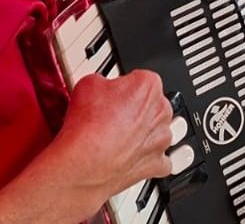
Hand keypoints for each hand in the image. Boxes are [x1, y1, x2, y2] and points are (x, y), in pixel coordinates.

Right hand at [47, 71, 173, 210]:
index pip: (140, 80)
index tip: (113, 94)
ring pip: (156, 131)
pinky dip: (145, 158)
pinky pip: (158, 158)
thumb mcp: (88, 83)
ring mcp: (161, 139)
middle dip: (133, 109)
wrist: (82, 165)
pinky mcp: (157, 164)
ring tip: (115, 138)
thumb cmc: (87, 128)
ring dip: (140, 133)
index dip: (123, 87)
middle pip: (151, 105)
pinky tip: (128, 156)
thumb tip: (102, 86)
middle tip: (110, 116)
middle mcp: (161, 111)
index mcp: (149, 86)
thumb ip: (104, 81)